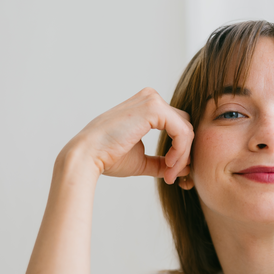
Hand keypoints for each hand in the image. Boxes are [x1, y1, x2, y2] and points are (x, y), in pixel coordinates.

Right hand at [62, 88, 192, 183]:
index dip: (180, 151)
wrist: (87, 156)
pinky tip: (169, 165)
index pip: (177, 126)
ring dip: (182, 155)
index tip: (171, 173)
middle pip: (185, 126)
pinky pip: (182, 131)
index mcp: (147, 106)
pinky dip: (180, 151)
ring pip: (186, 129)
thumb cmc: (108, 157)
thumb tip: (184, 168)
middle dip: (184, 154)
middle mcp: (151, 98)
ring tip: (170, 174)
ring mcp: (152, 100)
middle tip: (173, 176)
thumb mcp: (141, 159)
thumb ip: (161, 161)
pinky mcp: (154, 108)